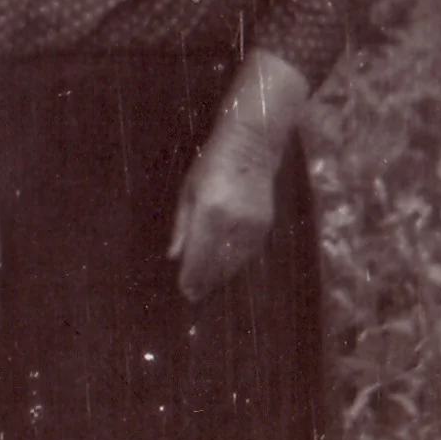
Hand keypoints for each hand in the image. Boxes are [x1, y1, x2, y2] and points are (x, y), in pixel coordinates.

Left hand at [168, 119, 276, 302]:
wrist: (252, 144)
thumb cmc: (212, 163)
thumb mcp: (188, 191)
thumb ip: (182, 227)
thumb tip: (175, 257)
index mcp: (211, 212)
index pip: (200, 256)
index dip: (192, 278)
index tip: (186, 293)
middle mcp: (234, 223)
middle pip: (219, 265)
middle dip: (206, 282)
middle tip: (194, 295)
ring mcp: (254, 225)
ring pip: (235, 263)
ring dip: (221, 276)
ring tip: (207, 286)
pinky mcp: (266, 225)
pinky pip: (248, 253)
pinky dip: (235, 263)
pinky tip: (224, 268)